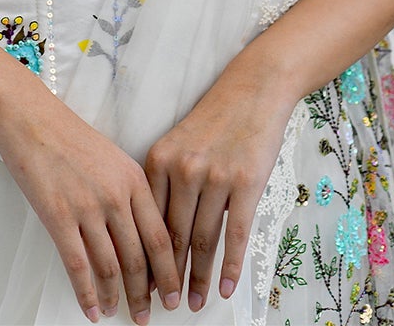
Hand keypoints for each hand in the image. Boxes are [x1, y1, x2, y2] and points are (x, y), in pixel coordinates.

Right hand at [0, 92, 182, 323]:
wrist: (31, 116)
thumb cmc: (69, 136)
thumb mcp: (112, 158)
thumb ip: (128, 193)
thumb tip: (137, 236)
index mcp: (134, 178)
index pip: (161, 236)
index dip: (168, 271)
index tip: (172, 293)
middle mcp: (116, 194)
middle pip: (140, 257)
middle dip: (146, 293)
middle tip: (148, 316)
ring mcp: (87, 206)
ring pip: (111, 266)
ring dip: (115, 297)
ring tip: (116, 312)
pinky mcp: (58, 215)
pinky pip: (77, 265)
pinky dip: (85, 294)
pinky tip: (89, 309)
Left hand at [143, 64, 295, 312]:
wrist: (253, 90)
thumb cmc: (214, 120)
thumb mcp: (178, 144)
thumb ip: (166, 183)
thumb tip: (154, 234)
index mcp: (158, 160)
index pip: (147, 221)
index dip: (143, 257)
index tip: (140, 284)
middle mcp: (183, 170)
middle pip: (172, 236)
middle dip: (167, 277)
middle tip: (163, 306)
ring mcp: (215, 176)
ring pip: (203, 240)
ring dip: (199, 278)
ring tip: (195, 304)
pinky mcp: (246, 183)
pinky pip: (235, 234)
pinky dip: (230, 267)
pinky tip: (226, 289)